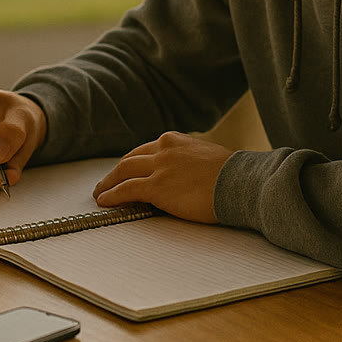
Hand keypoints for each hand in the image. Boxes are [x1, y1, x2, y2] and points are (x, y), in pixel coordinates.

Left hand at [91, 132, 230, 223]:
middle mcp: (164, 149)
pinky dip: (112, 195)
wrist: (241, 183)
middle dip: (115, 172)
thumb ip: (189, 161)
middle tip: (106, 182)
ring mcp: (159, 168)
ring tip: (100, 194)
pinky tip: (105, 201)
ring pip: (123, 172)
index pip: (145, 150)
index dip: (132, 163)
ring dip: (108, 184)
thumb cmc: (233, 175)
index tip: (125, 171)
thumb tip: (183, 175)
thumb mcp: (207, 157)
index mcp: (175, 140)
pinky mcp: (157, 187)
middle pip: (129, 160)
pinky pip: (126, 190)